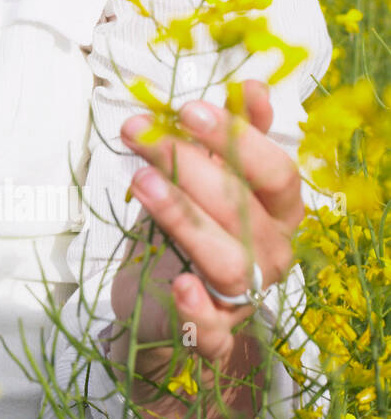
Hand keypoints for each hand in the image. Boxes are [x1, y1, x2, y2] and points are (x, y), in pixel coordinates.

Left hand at [113, 79, 302, 368]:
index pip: (275, 173)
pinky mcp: (211, 331)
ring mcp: (246, 295)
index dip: (236, 139)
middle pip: (242, 208)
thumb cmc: (188, 228)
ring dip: (184, 218)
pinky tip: (180, 285)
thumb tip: (252, 87)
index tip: (187, 109)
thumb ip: (232, 137)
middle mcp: (271, 252)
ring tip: (141, 183)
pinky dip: (198, 308)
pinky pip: (214, 328)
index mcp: (278, 212)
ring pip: (227, 259)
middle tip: (139, 134)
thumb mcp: (206, 178)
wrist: (162, 301)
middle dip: (189, 166)